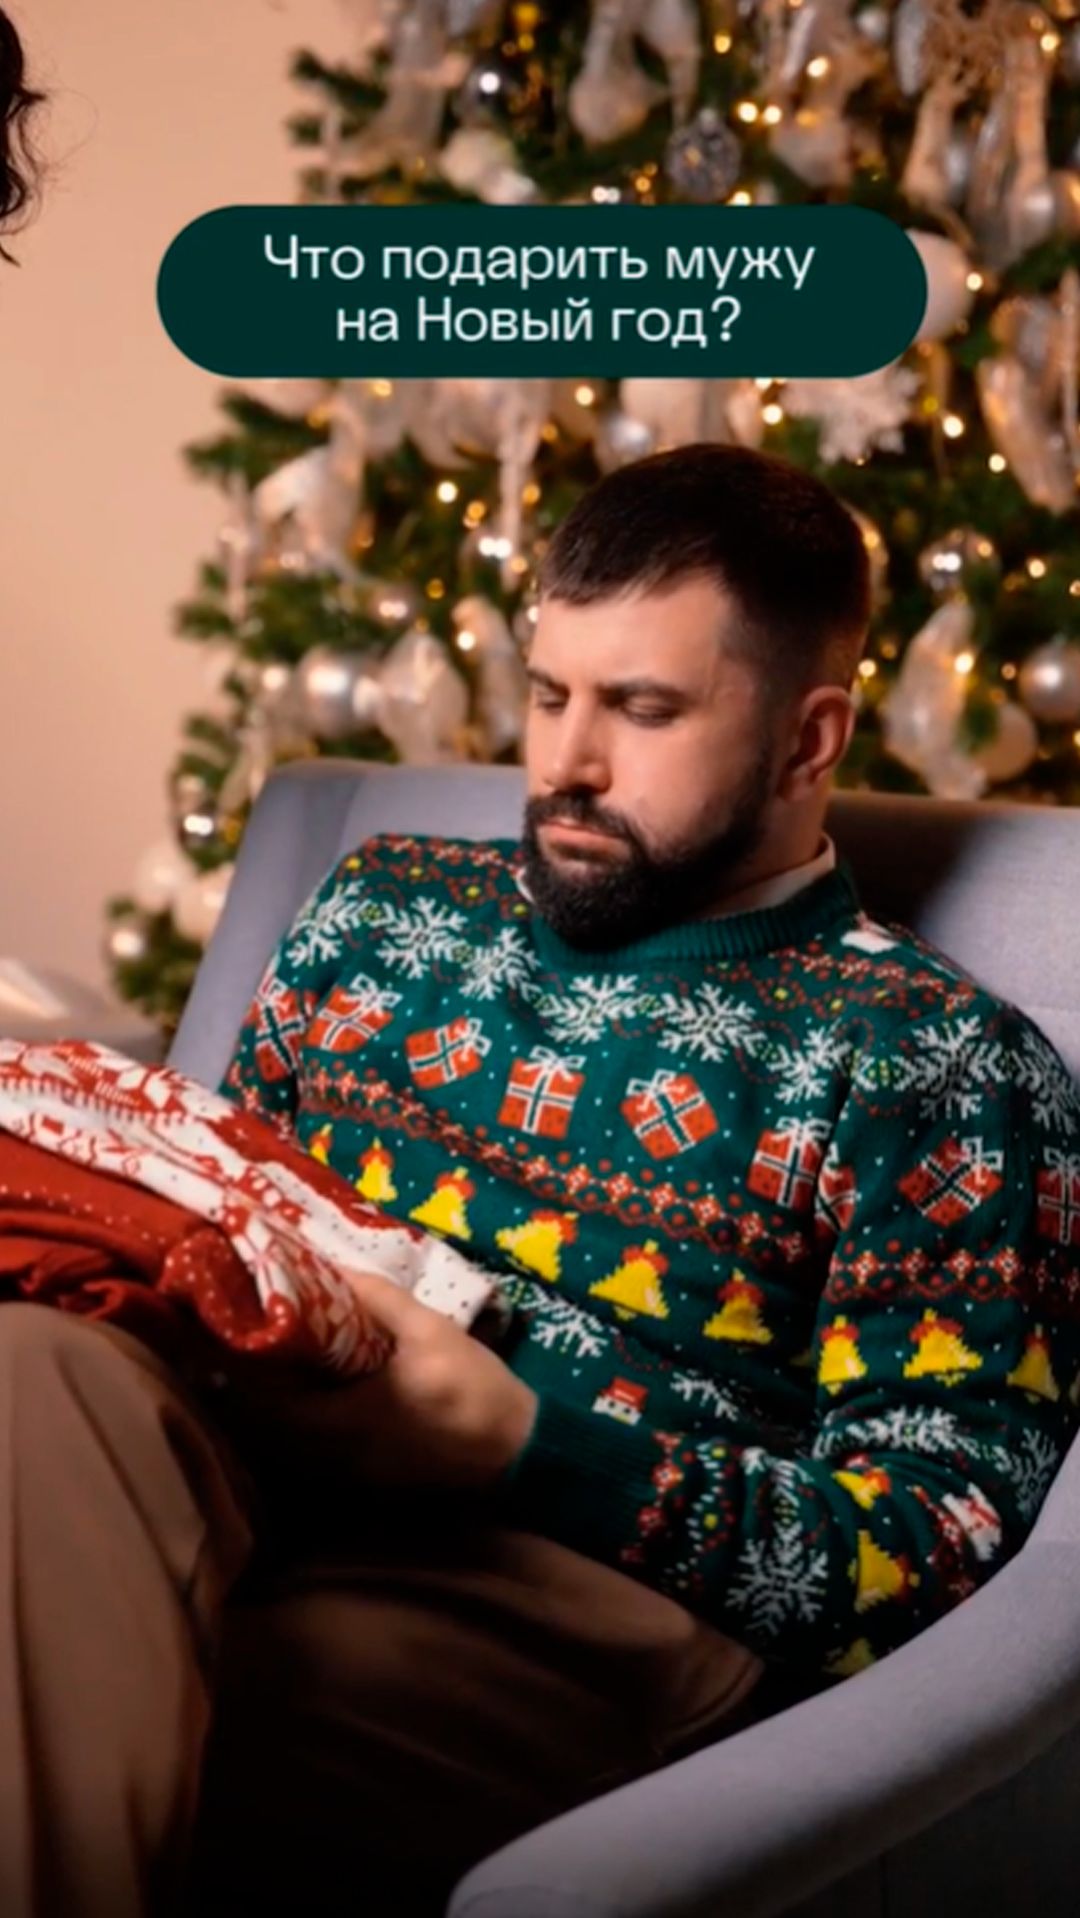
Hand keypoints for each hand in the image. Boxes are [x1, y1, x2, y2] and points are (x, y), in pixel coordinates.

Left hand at [222, 1268, 538, 1493]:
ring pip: (286, 1439)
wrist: (515, 1448)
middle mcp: (334, 1452)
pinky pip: (310, 1449)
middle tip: (234, 1338)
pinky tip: (302, 1392)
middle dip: (247, 1383)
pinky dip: (296, 1420)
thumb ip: (377, 1299)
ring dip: (269, 1404)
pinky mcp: (362, 1477)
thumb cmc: (472, 1386)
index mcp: (345, 1416)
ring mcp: (346, 1472)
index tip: (224, 1331)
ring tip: (257, 1360)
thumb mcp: (429, 1330)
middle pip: (267, 1423)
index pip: (267, 1399)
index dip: (240, 1368)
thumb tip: (330, 1266)